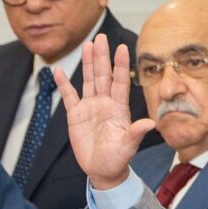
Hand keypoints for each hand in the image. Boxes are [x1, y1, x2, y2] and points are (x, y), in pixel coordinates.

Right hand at [56, 34, 157, 190]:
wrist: (102, 171)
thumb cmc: (118, 160)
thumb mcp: (128, 148)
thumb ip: (136, 133)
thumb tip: (150, 123)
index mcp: (119, 108)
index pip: (120, 81)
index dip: (120, 65)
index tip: (121, 47)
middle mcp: (105, 103)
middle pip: (103, 75)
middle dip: (101, 56)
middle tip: (100, 37)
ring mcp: (90, 107)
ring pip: (88, 80)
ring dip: (87, 63)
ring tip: (86, 45)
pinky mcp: (76, 115)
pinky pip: (69, 96)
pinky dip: (63, 84)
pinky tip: (57, 71)